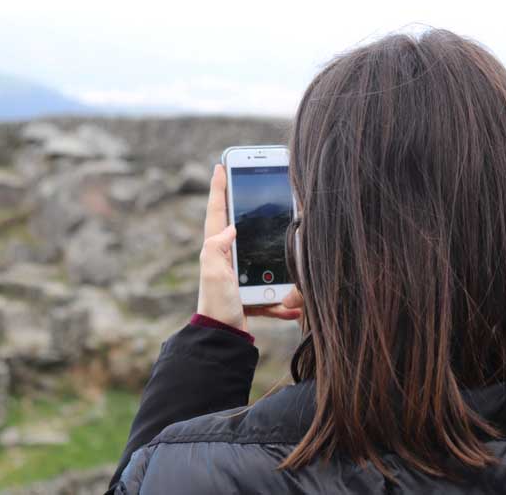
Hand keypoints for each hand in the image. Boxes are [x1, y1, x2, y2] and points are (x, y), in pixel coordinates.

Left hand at [196, 164, 303, 330]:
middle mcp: (226, 259)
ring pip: (261, 257)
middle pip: (240, 227)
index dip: (219, 188)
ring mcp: (239, 275)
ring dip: (276, 258)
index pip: (218, 212)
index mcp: (216, 249)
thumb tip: (231, 227)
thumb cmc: (218, 305)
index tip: (220, 166)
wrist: (223, 339)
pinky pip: (271, 290)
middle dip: (246, 209)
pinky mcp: (250, 292)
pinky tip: (292, 307)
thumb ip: (217, 247)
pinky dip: (282, 300)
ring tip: (285, 247)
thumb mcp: (213, 273)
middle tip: (251, 185)